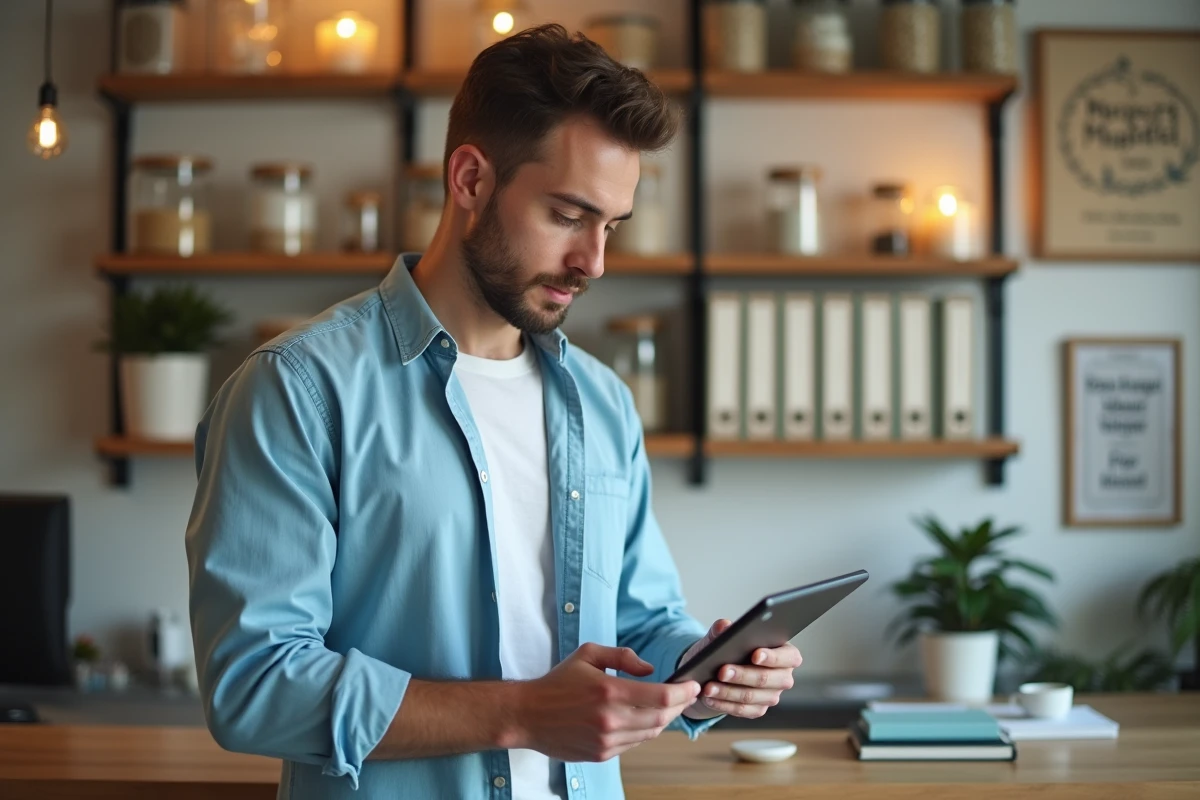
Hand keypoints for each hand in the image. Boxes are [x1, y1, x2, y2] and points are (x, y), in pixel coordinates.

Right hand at [512, 643, 701, 761]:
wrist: (528, 715)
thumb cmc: (558, 682)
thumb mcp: (588, 654)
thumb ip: (623, 656)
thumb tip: (649, 669)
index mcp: (609, 690)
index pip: (662, 696)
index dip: (684, 692)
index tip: (694, 685)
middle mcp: (611, 719)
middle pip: (662, 717)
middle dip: (679, 706)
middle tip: (686, 695)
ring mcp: (607, 740)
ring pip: (651, 733)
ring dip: (664, 719)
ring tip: (667, 706)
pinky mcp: (602, 754)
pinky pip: (634, 743)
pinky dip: (644, 731)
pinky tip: (642, 719)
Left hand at [679, 619, 801, 720]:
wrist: (716, 671)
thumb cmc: (727, 649)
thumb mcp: (722, 636)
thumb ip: (723, 629)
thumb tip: (723, 626)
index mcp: (785, 653)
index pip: (788, 656)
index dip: (773, 657)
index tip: (755, 655)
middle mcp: (783, 677)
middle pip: (766, 678)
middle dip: (743, 675)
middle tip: (722, 671)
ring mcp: (771, 696)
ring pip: (751, 696)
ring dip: (728, 692)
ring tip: (709, 687)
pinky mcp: (758, 710)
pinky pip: (742, 709)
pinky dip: (723, 704)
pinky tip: (709, 698)